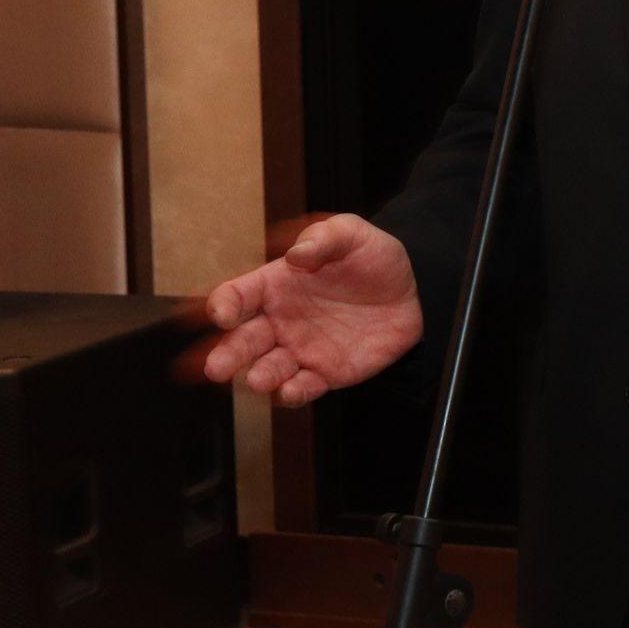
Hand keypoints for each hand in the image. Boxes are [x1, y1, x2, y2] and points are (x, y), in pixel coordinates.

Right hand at [197, 214, 425, 405]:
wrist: (413, 293)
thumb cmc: (373, 258)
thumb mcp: (352, 234)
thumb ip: (324, 237)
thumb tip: (297, 254)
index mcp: (273, 285)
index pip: (236, 296)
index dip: (223, 305)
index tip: (223, 315)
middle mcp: (278, 321)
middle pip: (241, 340)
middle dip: (226, 354)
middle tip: (215, 368)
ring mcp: (299, 349)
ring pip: (268, 369)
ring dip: (259, 377)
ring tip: (257, 380)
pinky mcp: (324, 373)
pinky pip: (303, 387)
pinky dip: (293, 393)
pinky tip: (290, 391)